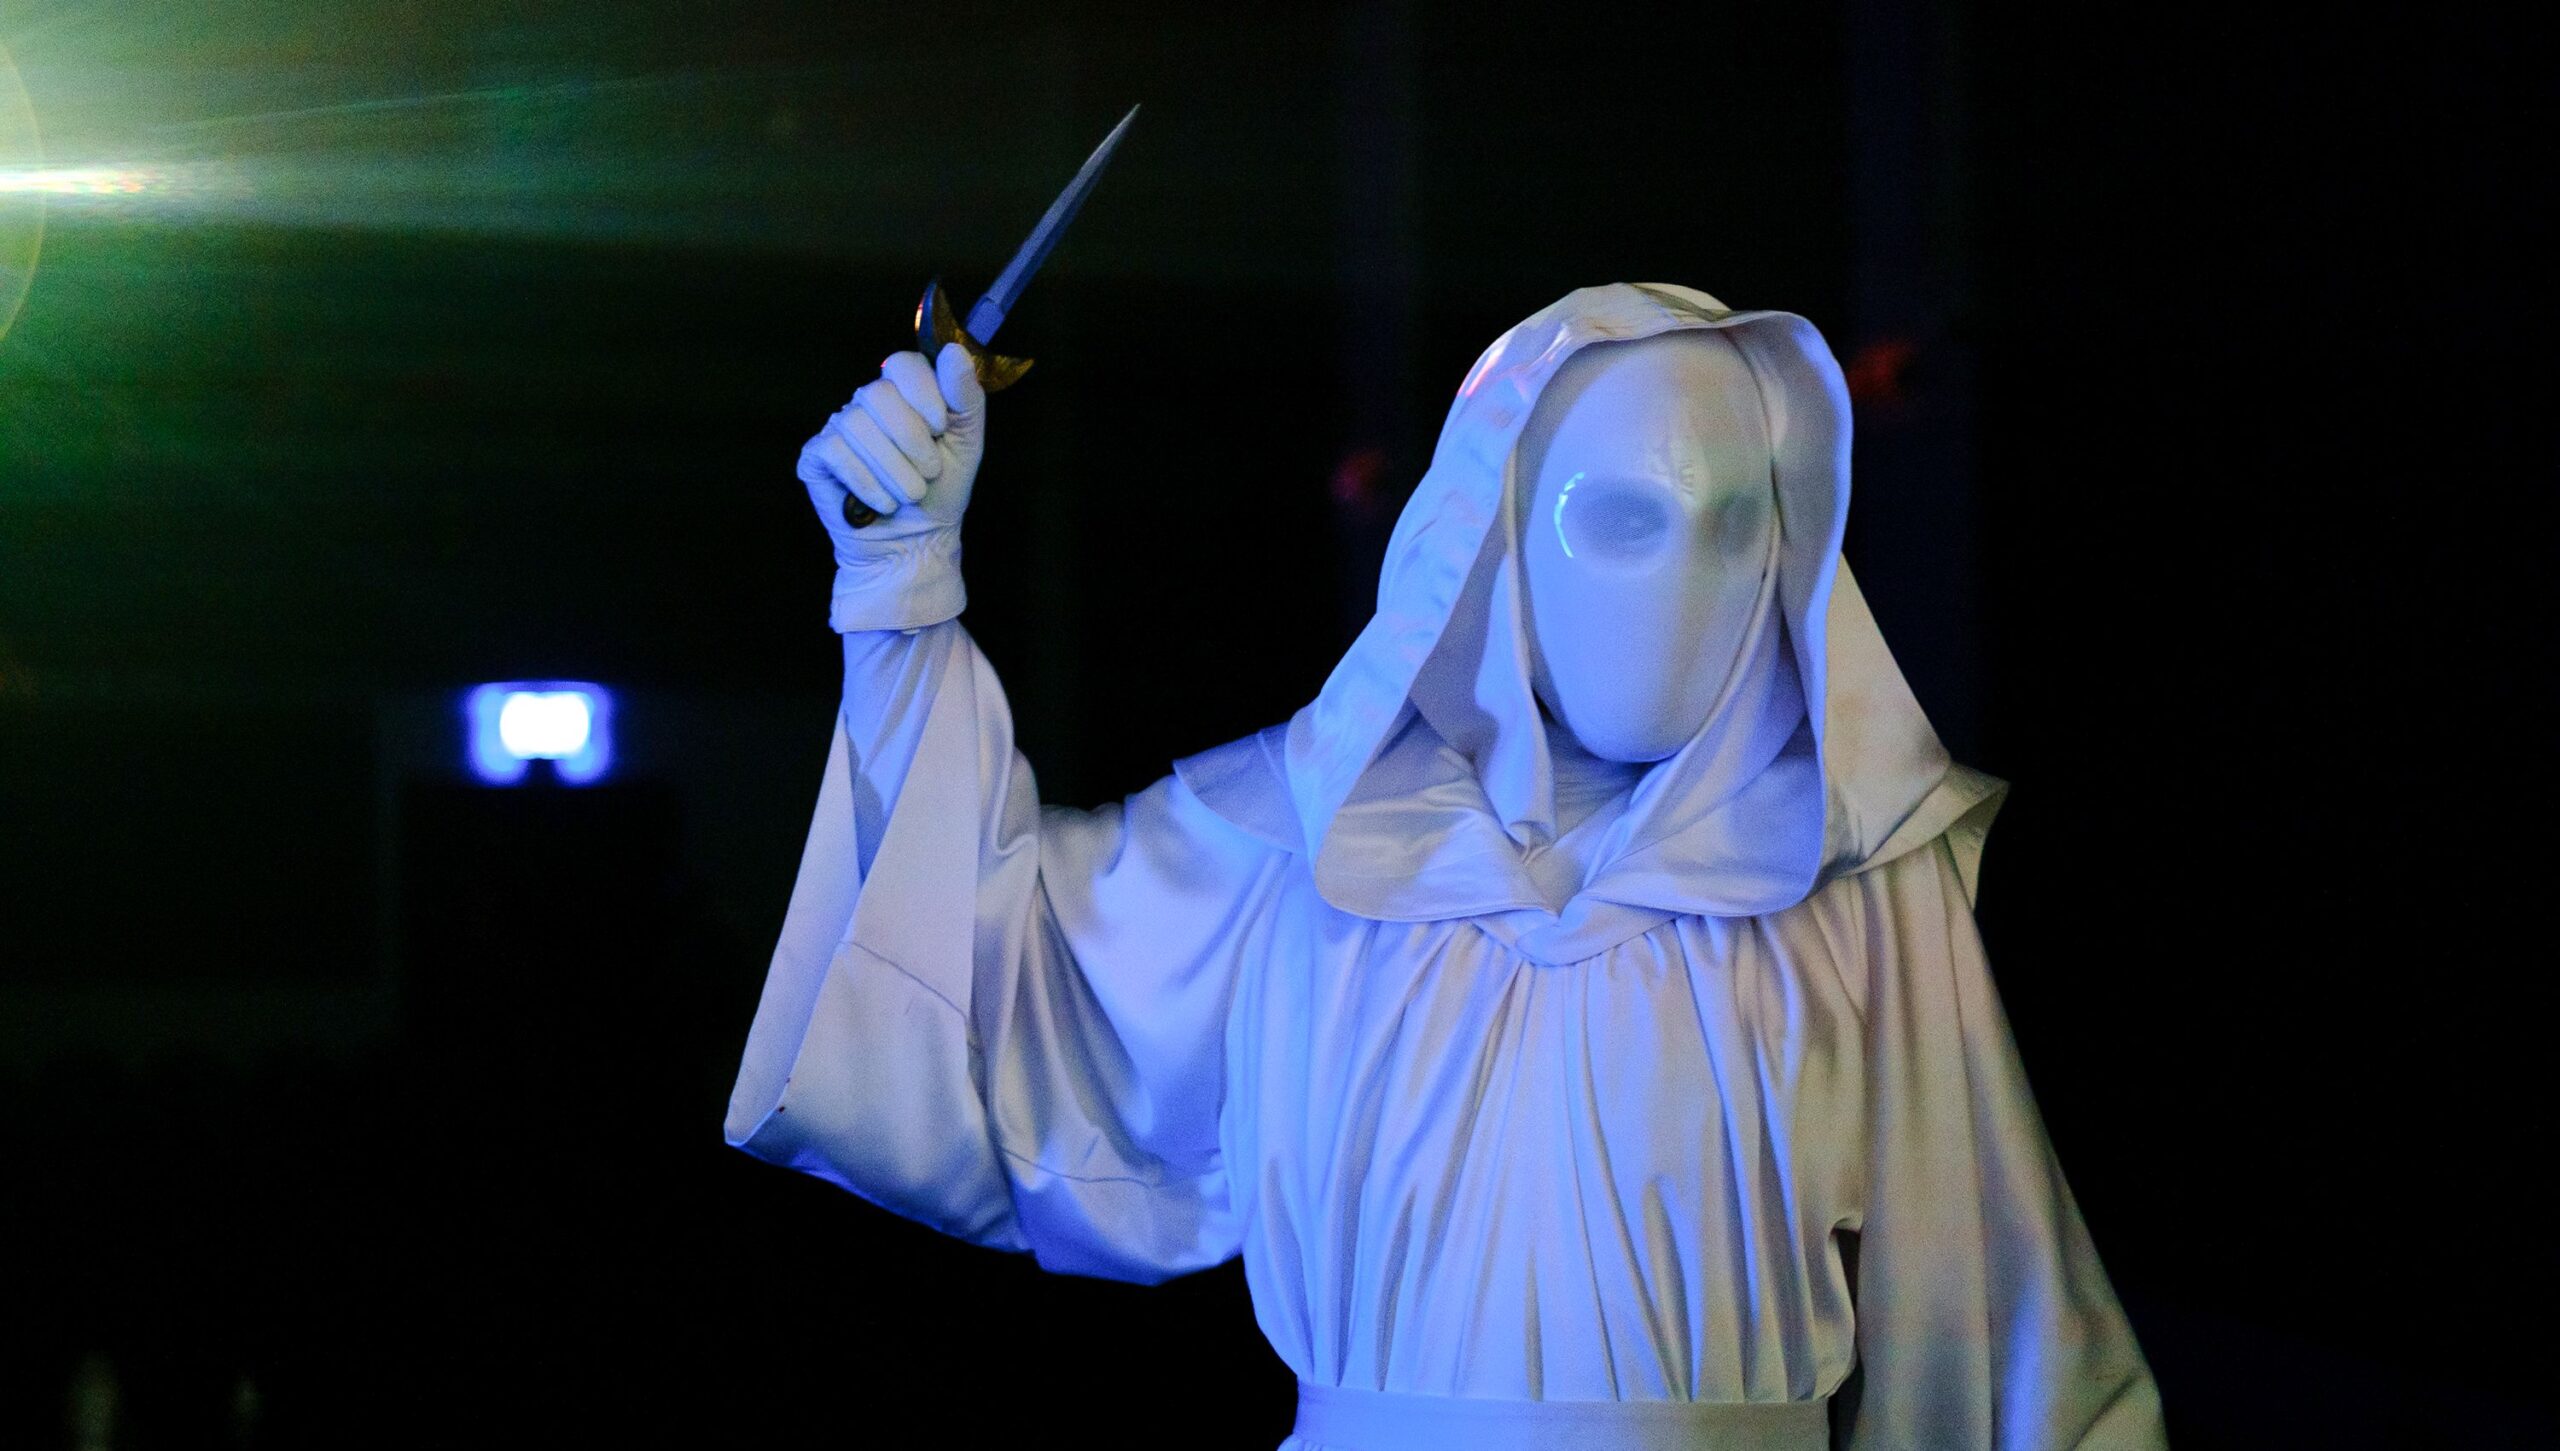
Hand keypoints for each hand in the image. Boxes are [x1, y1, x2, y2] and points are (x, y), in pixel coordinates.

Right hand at [798, 342, 987, 552]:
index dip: (924, 394)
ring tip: (910, 495)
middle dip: (911, 439)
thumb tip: (954, 351)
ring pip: (857, 425)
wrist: (915, 542)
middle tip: (929, 472)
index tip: (941, 429)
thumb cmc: (940, 491)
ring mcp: (839, 428)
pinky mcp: (816, 456)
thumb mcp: (966, 443)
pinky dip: (865, 482)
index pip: (903, 364)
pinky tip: (881, 502)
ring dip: (893, 470)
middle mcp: (867, 404)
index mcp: (903, 393)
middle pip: (878, 393)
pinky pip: (834, 451)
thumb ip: (965, 397)